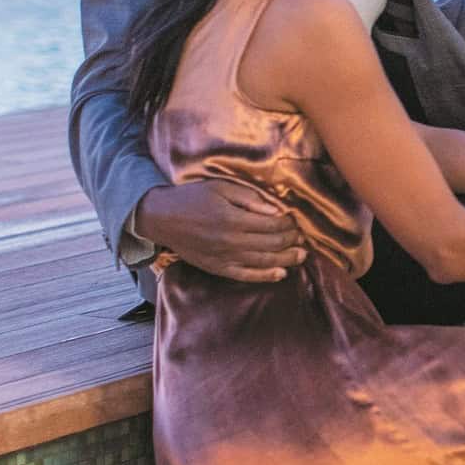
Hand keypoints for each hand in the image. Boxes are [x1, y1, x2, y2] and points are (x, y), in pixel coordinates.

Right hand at [136, 180, 303, 282]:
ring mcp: (223, 258)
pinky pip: (245, 276)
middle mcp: (230, 242)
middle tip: (303, 237)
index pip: (272, 225)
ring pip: (263, 262)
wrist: (162, 218)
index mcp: (232, 219)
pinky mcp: (217, 268)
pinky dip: (265, 276)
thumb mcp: (221, 188)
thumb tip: (277, 211)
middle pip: (271, 244)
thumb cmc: (193, 198)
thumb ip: (250, 199)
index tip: (297, 220)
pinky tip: (281, 274)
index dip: (289, 224)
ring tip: (301, 255)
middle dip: (291, 241)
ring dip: (286, 259)